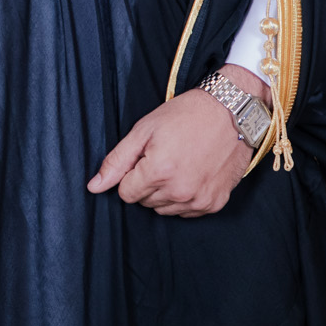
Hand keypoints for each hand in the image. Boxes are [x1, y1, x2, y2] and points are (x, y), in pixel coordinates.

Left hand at [86, 65, 267, 216]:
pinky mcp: (215, 203)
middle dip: (147, 183)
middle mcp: (179, 191)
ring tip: (179, 164)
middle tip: (163, 157)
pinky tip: (192, 173)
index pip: (126, 193)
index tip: (144, 158)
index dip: (131, 174)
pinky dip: (185, 197)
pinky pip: (187, 212)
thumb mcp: (144, 130)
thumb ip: (116, 161)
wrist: (231, 112)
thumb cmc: (186, 115)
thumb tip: (94, 186)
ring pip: (165, 210)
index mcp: (159, 171)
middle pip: (145, 202)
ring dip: (165, 192)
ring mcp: (199, 200)